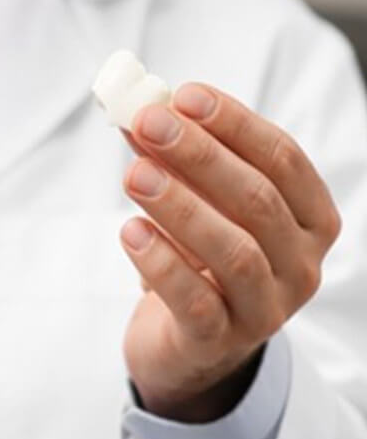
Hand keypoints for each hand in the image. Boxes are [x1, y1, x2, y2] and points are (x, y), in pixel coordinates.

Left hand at [118, 83, 340, 421]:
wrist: (187, 344)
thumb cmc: (197, 257)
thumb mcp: (192, 201)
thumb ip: (167, 157)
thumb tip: (135, 108)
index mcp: (308, 218)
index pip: (283, 159)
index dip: (235, 124)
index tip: (184, 95)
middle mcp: (300, 263)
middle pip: (258, 200)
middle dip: (200, 156)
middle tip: (149, 122)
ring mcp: (266, 308)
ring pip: (233, 252)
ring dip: (180, 206)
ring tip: (133, 174)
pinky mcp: (220, 341)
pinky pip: (195, 301)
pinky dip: (162, 262)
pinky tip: (129, 231)